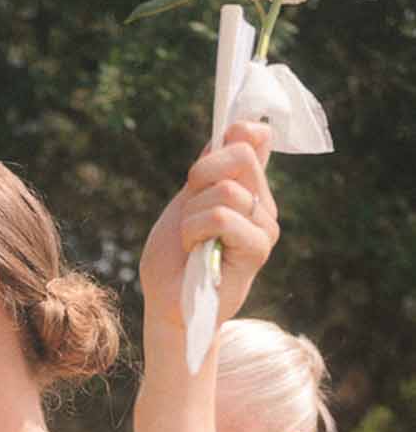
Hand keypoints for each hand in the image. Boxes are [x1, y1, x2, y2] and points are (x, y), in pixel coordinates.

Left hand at [139, 121, 277, 341]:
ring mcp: (265, 225)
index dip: (231, 135)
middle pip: (240, 154)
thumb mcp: (185, 203)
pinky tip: (196, 251)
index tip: (203, 165)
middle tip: (188, 210)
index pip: (254, 136)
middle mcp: (262, 202)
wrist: (167, 305)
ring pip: (227, 190)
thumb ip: (211, 169)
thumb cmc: (173, 259)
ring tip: (191, 240)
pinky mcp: (259, 248)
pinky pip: (222, 217)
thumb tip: (240, 125)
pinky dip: (195, 230)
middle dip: (200, 176)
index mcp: (247, 187)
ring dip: (192, 215)